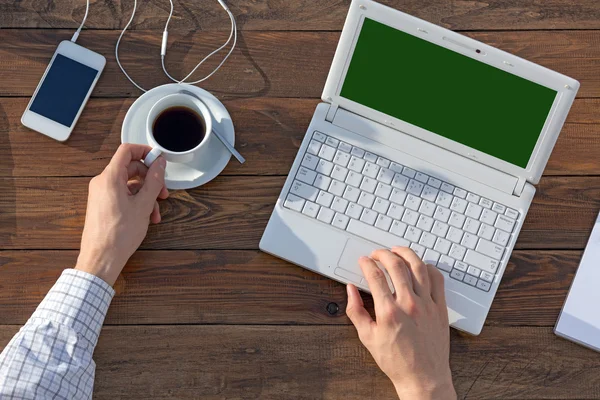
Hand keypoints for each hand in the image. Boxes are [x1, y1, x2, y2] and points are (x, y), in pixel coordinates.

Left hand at [75, 144, 168, 284]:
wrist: (101, 258)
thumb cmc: (119, 235)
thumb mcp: (143, 205)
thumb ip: (153, 181)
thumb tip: (159, 164)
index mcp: (110, 178)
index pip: (127, 151)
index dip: (145, 151)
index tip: (158, 160)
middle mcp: (102, 183)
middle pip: (130, 169)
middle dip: (150, 179)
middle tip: (163, 192)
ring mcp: (101, 194)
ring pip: (128, 185)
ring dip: (145, 194)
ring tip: (155, 211)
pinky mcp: (102, 205)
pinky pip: (122, 195)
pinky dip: (136, 202)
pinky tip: (146, 217)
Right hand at [346, 247, 455, 399]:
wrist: (423, 377)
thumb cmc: (396, 360)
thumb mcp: (367, 337)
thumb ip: (356, 311)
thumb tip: (350, 291)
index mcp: (389, 312)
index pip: (375, 276)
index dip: (367, 263)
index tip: (364, 261)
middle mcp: (409, 304)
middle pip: (396, 266)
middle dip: (383, 254)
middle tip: (377, 253)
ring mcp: (427, 304)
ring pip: (418, 267)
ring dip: (406, 253)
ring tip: (397, 251)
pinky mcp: (440, 308)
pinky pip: (437, 279)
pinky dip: (428, 267)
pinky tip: (420, 266)